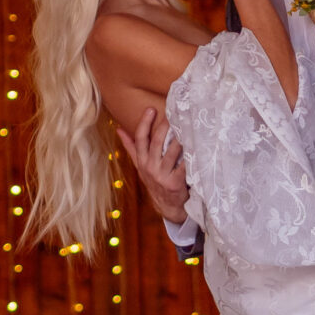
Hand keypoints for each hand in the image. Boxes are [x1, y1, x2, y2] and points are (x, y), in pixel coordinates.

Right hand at [119, 105, 190, 224]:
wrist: (167, 206)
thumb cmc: (155, 180)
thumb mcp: (140, 165)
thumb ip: (131, 147)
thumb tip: (119, 129)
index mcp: (142, 161)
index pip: (140, 139)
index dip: (145, 123)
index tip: (151, 109)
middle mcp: (150, 167)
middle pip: (156, 142)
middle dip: (164, 126)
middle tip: (174, 113)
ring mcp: (162, 175)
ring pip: (171, 152)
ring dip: (179, 138)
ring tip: (186, 125)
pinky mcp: (175, 183)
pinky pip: (183, 167)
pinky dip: (189, 156)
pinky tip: (195, 145)